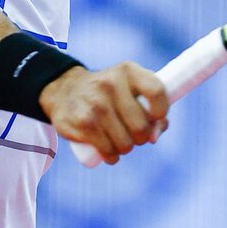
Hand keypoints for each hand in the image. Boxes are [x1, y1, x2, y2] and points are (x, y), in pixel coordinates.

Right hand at [40, 62, 168, 164]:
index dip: (161, 111)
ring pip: (126, 143)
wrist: (65, 91)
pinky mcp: (83, 123)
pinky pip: (108, 151)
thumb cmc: (108, 95)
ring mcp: (96, 104)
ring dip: (126, 148)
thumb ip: (152, 110)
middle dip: (141, 137)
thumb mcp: (130, 90)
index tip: (156, 118)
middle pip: (141, 126)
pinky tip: (109, 152)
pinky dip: (111, 156)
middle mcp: (111, 84)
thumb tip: (154, 137)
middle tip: (133, 134)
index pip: (156, 91)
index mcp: (128, 71)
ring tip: (118, 141)